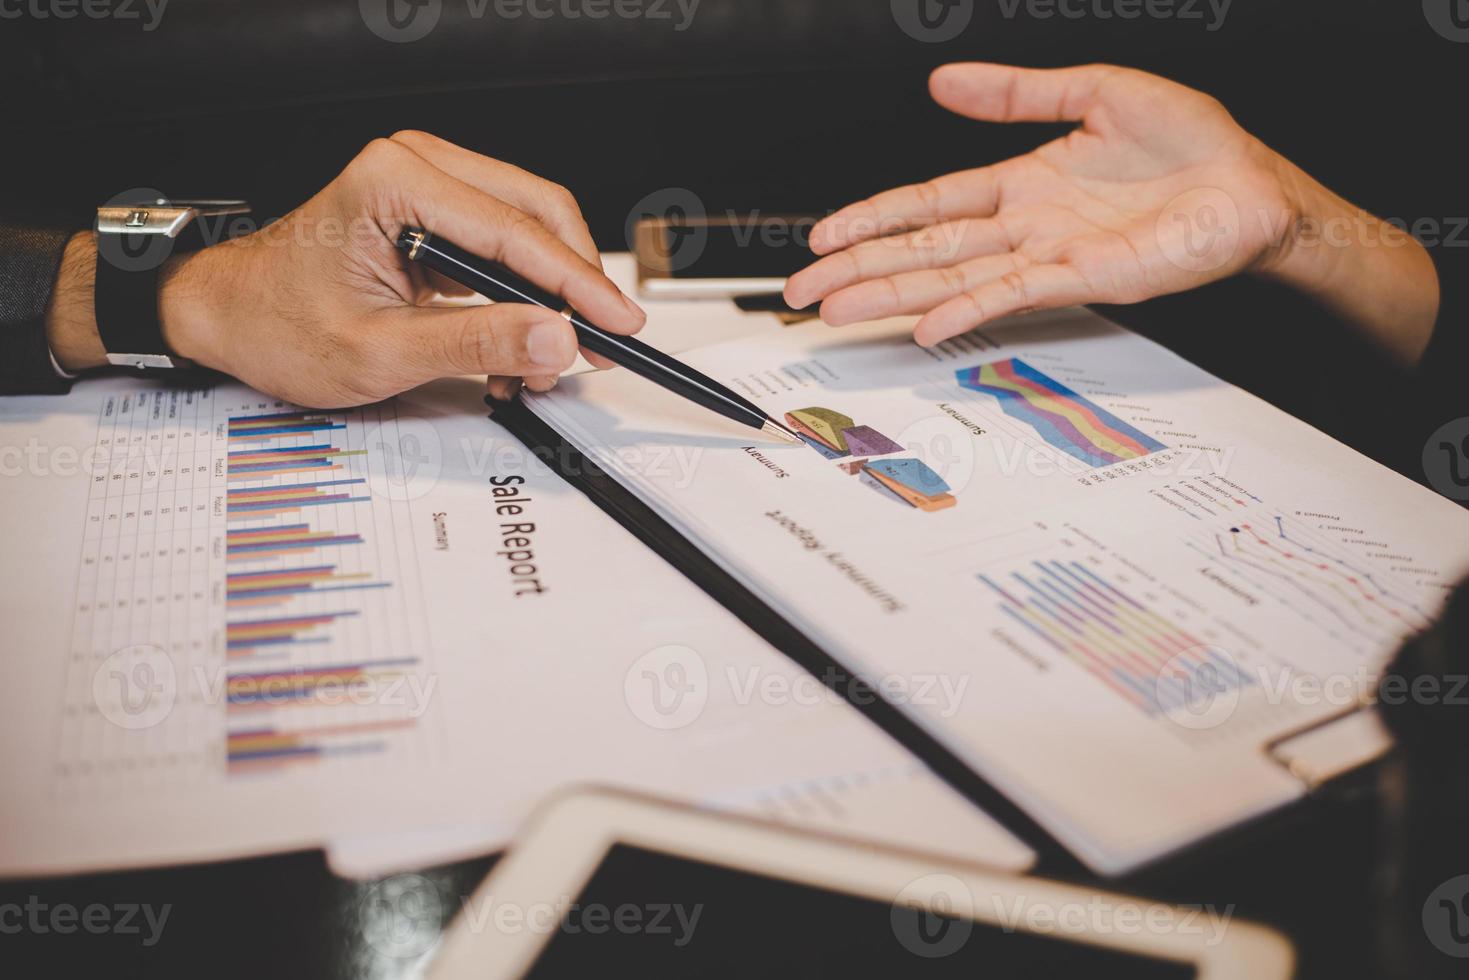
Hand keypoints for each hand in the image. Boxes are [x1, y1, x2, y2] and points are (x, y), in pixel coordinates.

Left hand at [51, 131, 645, 406]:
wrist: (229, 316)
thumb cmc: (278, 323)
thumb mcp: (380, 351)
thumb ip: (477, 344)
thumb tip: (556, 338)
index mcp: (396, 181)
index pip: (515, 233)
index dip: (578, 285)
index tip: (619, 325)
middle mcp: (417, 168)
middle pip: (537, 215)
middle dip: (575, 287)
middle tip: (604, 343)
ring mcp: (428, 188)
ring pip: (529, 231)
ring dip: (551, 297)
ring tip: (548, 360)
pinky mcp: (435, 216)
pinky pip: (504, 248)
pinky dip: (524, 298)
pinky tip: (520, 347)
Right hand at [786, 63, 1411, 347]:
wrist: (1254, 188)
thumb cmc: (1192, 144)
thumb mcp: (1095, 91)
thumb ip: (1016, 92)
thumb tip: (944, 80)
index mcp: (1021, 181)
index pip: (928, 202)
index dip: (873, 216)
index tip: (825, 233)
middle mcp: (1024, 225)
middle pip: (922, 248)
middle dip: (859, 269)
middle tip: (806, 289)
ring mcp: (1046, 256)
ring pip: (950, 277)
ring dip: (892, 296)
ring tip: (839, 313)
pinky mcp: (1081, 279)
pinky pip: (1010, 295)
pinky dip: (966, 310)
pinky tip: (926, 325)